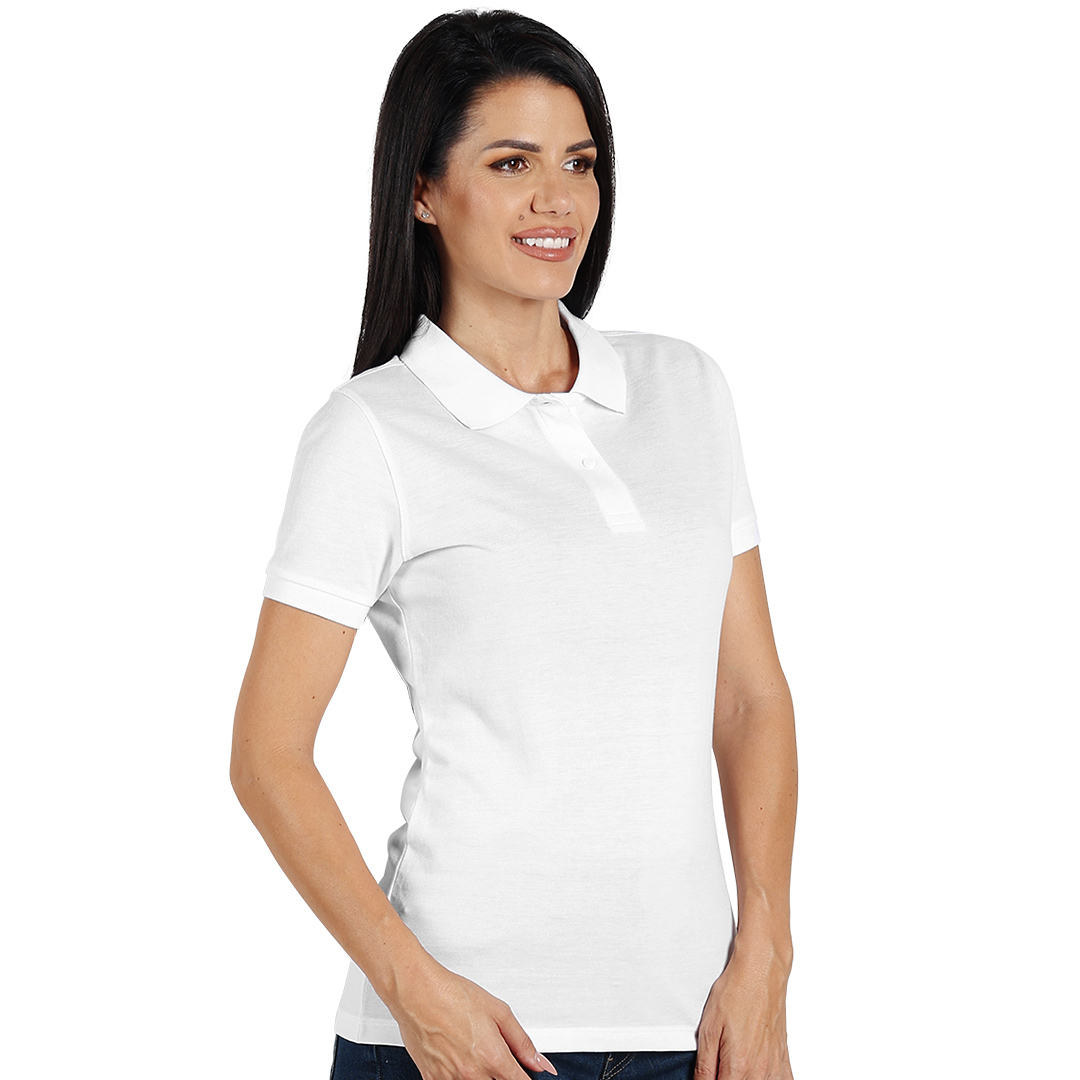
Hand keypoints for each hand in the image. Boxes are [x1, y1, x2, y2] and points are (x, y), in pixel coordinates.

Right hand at [387, 955, 557, 1079]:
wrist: (416, 992)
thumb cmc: (452, 995)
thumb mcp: (498, 1010)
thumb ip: (522, 1041)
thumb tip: (539, 1062)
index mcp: (493, 1057)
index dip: (525, 1078)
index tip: (525, 1074)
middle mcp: (472, 1074)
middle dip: (501, 1075)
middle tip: (492, 1055)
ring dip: (480, 1075)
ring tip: (472, 1051)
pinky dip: (458, 1076)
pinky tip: (457, 1057)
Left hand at [694, 935, 793, 1079]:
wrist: (761, 971)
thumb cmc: (735, 993)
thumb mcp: (708, 1029)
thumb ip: (704, 1066)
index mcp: (739, 1066)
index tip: (707, 1076)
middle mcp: (761, 1072)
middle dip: (726, 1078)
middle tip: (719, 1066)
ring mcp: (775, 1067)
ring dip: (746, 1079)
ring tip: (735, 1067)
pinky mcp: (783, 1059)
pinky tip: (757, 1073)